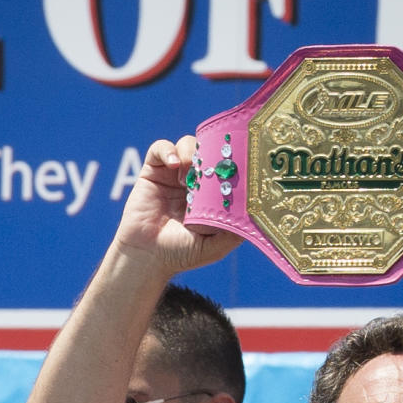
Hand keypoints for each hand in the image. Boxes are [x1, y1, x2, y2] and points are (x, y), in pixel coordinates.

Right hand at [113, 136, 240, 276]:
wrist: (147, 258)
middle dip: (212, 152)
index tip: (236, 163)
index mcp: (211, 195)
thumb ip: (235, 231)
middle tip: (214, 162)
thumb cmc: (181, 255)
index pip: (225, 168)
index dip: (230, 162)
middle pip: (208, 151)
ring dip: (191, 153)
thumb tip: (256, 213)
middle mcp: (193, 181)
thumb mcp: (216, 247)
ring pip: (188, 145)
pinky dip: (168, 151)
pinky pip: (161, 148)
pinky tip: (174, 165)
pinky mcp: (153, 171)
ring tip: (189, 174)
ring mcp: (173, 174)